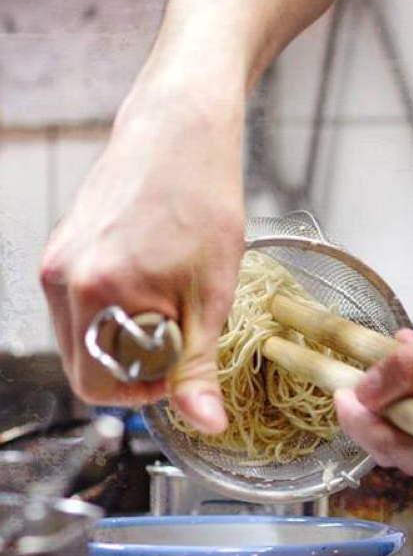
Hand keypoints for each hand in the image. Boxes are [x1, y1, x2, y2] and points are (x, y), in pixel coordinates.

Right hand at [40, 89, 244, 433]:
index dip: (147, 391)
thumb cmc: (203, 201)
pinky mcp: (60, 247)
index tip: (182, 368)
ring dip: (124, 339)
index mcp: (96, 294)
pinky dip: (113, 312)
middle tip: (182, 337)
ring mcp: (55, 261)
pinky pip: (78, 306)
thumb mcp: (212, 295)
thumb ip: (199, 366)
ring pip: (80, 337)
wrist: (180, 131)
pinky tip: (152, 285)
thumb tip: (205, 423)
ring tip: (171, 305)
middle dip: (134, 367)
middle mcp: (61, 279)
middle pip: (83, 365)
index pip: (99, 386)